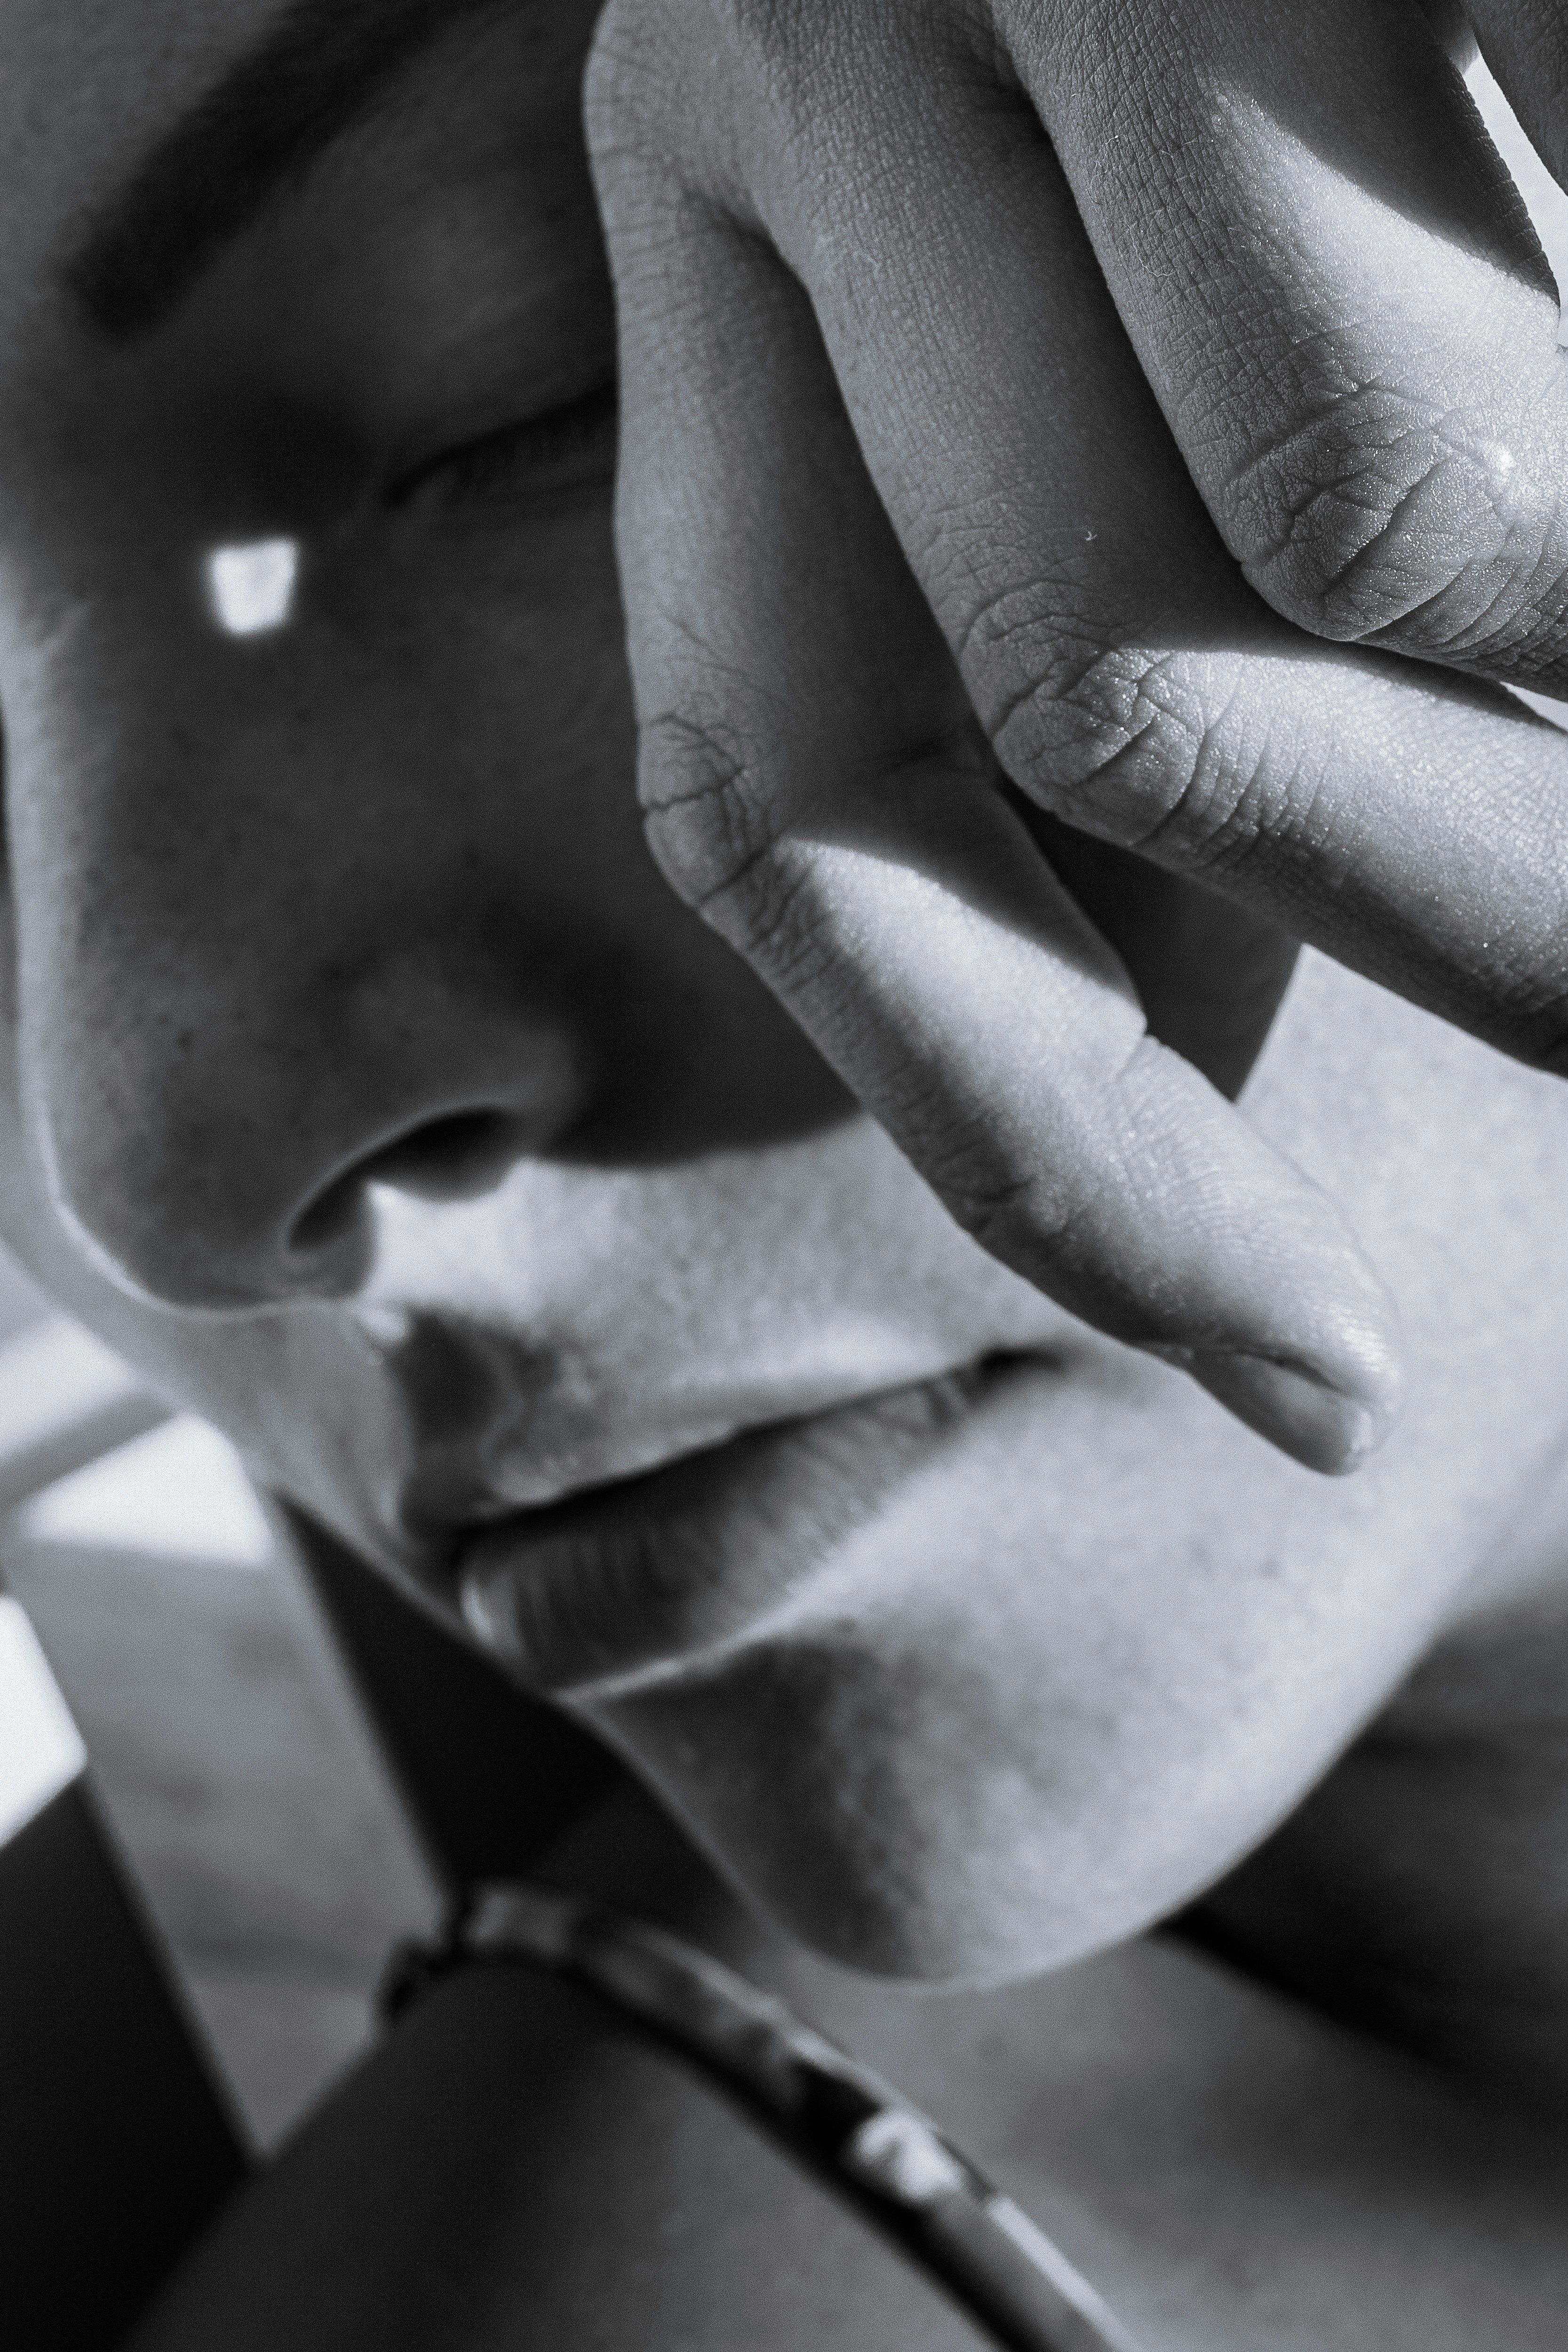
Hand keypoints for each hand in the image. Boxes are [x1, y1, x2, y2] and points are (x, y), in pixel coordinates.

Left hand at [583, 0, 1567, 1472]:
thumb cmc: (1269, 34)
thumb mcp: (1154, 340)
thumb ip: (1155, 641)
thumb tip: (1327, 1129)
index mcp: (726, 200)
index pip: (794, 806)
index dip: (1048, 1153)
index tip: (1308, 1384)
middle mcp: (779, 36)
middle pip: (1100, 698)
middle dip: (1462, 877)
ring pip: (1334, 532)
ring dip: (1566, 616)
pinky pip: (1386, 417)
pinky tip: (1567, 254)